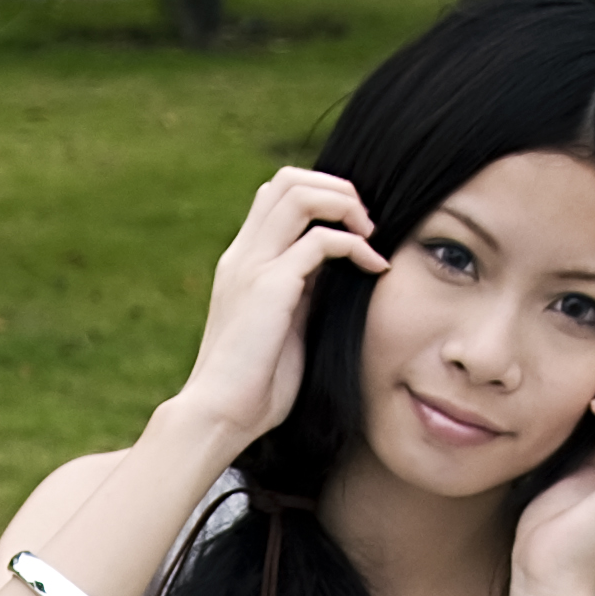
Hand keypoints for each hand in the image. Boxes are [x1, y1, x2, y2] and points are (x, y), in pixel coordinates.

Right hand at [178, 169, 385, 449]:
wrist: (219, 415)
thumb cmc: (253, 386)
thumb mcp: (283, 327)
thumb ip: (301, 294)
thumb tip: (334, 274)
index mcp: (243, 263)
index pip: (277, 198)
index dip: (319, 196)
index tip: (352, 228)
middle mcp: (243, 254)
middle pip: (286, 179)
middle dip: (336, 187)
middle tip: (366, 222)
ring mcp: (253, 266)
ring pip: (299, 193)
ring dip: (345, 203)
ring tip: (371, 233)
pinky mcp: (270, 286)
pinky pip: (321, 240)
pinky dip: (356, 245)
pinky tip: (375, 268)